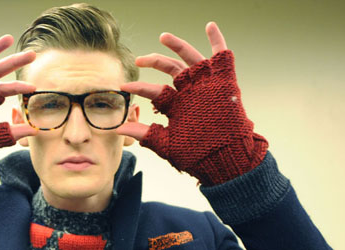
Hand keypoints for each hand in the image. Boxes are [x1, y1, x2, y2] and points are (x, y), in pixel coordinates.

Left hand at [117, 22, 267, 185]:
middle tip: (140, 58)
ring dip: (177, 45)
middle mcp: (190, 92)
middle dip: (154, 61)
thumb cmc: (198, 155)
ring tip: (163, 36)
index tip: (123, 86)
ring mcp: (206, 85)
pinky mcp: (224, 82)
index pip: (154, 91)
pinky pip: (221, 56)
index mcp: (176, 105)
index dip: (139, 88)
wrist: (227, 160)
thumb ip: (145, 134)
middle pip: (170, 69)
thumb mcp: (168, 144)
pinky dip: (217, 40)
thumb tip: (118, 129)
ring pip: (190, 58)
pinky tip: (209, 26)